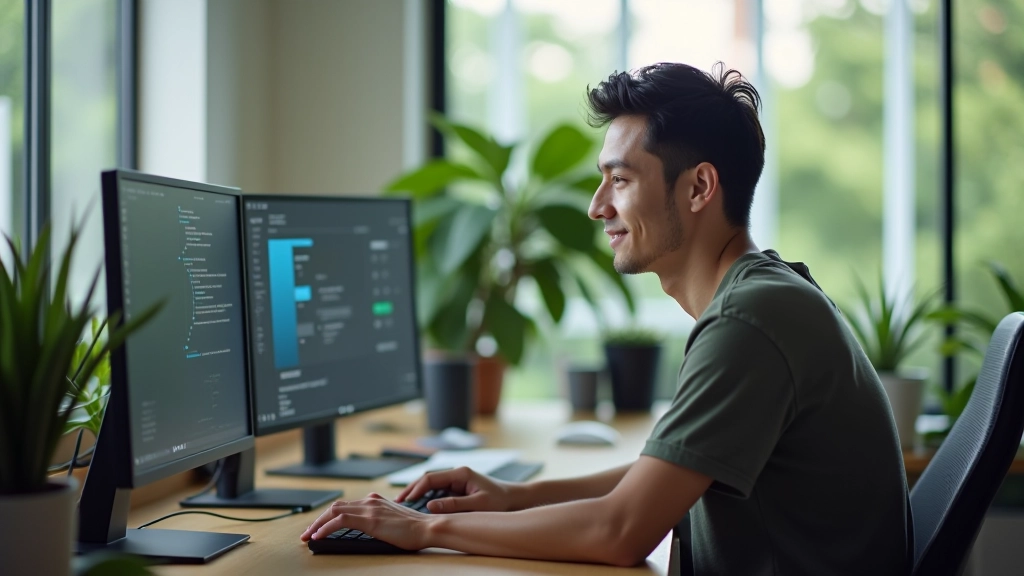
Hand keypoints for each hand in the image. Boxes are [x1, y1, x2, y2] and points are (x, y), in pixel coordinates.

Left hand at [300, 493, 433, 549]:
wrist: (428, 528)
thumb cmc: (415, 529)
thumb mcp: (392, 521)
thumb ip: (379, 520)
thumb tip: (366, 529)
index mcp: (375, 500)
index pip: (345, 505)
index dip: (329, 516)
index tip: (319, 527)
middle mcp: (370, 501)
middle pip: (335, 506)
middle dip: (318, 520)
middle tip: (308, 532)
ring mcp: (369, 509)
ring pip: (334, 511)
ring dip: (317, 524)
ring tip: (308, 536)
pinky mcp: (370, 520)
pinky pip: (340, 521)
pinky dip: (325, 528)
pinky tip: (318, 536)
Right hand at [396, 466, 516, 512]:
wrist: (514, 498)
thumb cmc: (499, 501)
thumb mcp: (477, 504)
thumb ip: (454, 505)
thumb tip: (430, 506)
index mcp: (460, 473)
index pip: (431, 478)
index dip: (417, 489)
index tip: (406, 500)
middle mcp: (456, 473)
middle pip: (428, 478)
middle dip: (412, 489)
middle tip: (398, 501)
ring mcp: (457, 479)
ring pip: (431, 484)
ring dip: (418, 492)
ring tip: (403, 503)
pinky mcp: (458, 487)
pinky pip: (438, 490)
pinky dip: (426, 496)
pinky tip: (418, 505)